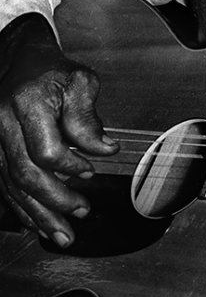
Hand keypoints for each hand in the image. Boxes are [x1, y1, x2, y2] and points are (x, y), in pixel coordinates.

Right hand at [0, 12, 117, 246]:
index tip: (91, 171)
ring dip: (38, 214)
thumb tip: (104, 150)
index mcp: (27, 104)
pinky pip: (4, 186)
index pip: (46, 150)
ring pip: (12, 186)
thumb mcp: (80, 82)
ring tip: (62, 235)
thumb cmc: (52, 72)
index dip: (70, 167)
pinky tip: (37, 224)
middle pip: (26, 174)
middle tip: (81, 212)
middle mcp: (4, 125)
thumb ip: (88, 118)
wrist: (21, 61)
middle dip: (55, 201)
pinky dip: (22, 208)